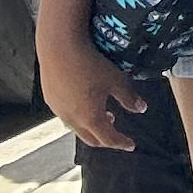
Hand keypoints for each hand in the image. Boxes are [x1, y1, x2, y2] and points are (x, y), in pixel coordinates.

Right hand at [42, 24, 146, 149]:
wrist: (59, 47)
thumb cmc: (90, 63)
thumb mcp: (116, 80)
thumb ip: (129, 97)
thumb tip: (141, 108)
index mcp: (90, 118)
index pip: (109, 139)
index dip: (122, 142)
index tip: (131, 145)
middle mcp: (72, 119)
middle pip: (91, 139)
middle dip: (106, 140)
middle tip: (117, 135)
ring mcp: (59, 110)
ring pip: (77, 127)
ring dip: (92, 126)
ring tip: (105, 115)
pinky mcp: (50, 99)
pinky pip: (67, 115)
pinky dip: (79, 116)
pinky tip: (85, 103)